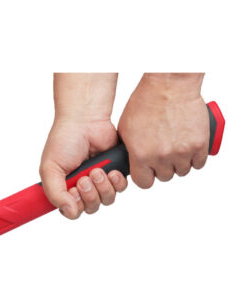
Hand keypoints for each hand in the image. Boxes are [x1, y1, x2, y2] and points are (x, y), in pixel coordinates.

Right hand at [40, 73, 127, 219]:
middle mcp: (82, 188)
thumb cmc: (64, 141)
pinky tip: (111, 170)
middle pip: (91, 208)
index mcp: (64, 188)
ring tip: (97, 171)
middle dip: (90, 195)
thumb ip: (55, 194)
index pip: (72, 211)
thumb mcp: (50, 169)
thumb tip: (69, 212)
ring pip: (106, 200)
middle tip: (85, 179)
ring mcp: (99, 181)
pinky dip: (116, 182)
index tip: (74, 192)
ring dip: (103, 187)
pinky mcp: (115, 172)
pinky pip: (120, 188)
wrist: (86, 120)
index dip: (75, 206)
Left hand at [117, 73, 207, 188]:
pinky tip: (189, 149)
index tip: (148, 171)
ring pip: (182, 171)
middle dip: (163, 167)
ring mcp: (182, 151)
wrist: (170, 83)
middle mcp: (162, 156)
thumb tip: (131, 163)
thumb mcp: (126, 129)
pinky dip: (195, 158)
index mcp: (141, 156)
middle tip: (163, 153)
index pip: (144, 183)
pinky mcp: (199, 143)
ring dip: (180, 163)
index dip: (146, 177)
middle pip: (164, 177)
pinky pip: (199, 163)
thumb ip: (130, 150)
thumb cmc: (147, 101)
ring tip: (176, 148)